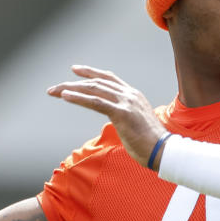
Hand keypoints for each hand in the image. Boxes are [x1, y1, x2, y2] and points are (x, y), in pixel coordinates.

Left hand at [48, 65, 167, 167]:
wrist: (164, 150)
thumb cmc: (150, 143)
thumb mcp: (136, 123)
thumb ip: (124, 116)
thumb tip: (114, 119)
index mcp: (133, 95)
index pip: (109, 78)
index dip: (91, 72)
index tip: (75, 70)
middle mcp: (129, 94)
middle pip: (97, 82)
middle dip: (73, 83)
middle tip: (54, 88)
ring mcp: (126, 102)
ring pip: (93, 89)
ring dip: (70, 89)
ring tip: (54, 91)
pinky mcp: (122, 113)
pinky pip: (95, 102)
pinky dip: (79, 98)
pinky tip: (65, 96)